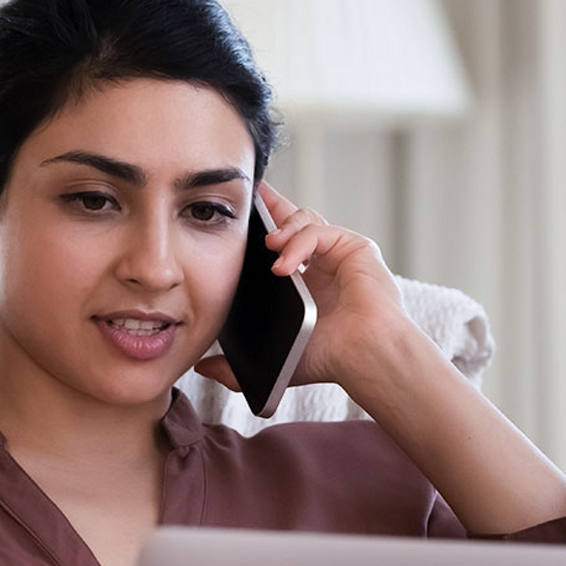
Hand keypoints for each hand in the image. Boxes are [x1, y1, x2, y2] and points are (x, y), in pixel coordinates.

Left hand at [194, 183, 414, 389]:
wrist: (362, 357)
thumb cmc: (329, 359)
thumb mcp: (270, 360)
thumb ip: (235, 367)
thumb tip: (202, 367)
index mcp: (304, 282)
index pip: (278, 244)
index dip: (258, 227)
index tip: (234, 217)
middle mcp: (322, 262)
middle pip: (292, 221)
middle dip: (268, 207)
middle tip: (246, 198)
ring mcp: (338, 252)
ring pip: (305, 220)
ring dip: (281, 229)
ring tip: (267, 248)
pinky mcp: (354, 247)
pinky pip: (319, 232)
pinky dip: (299, 243)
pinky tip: (284, 265)